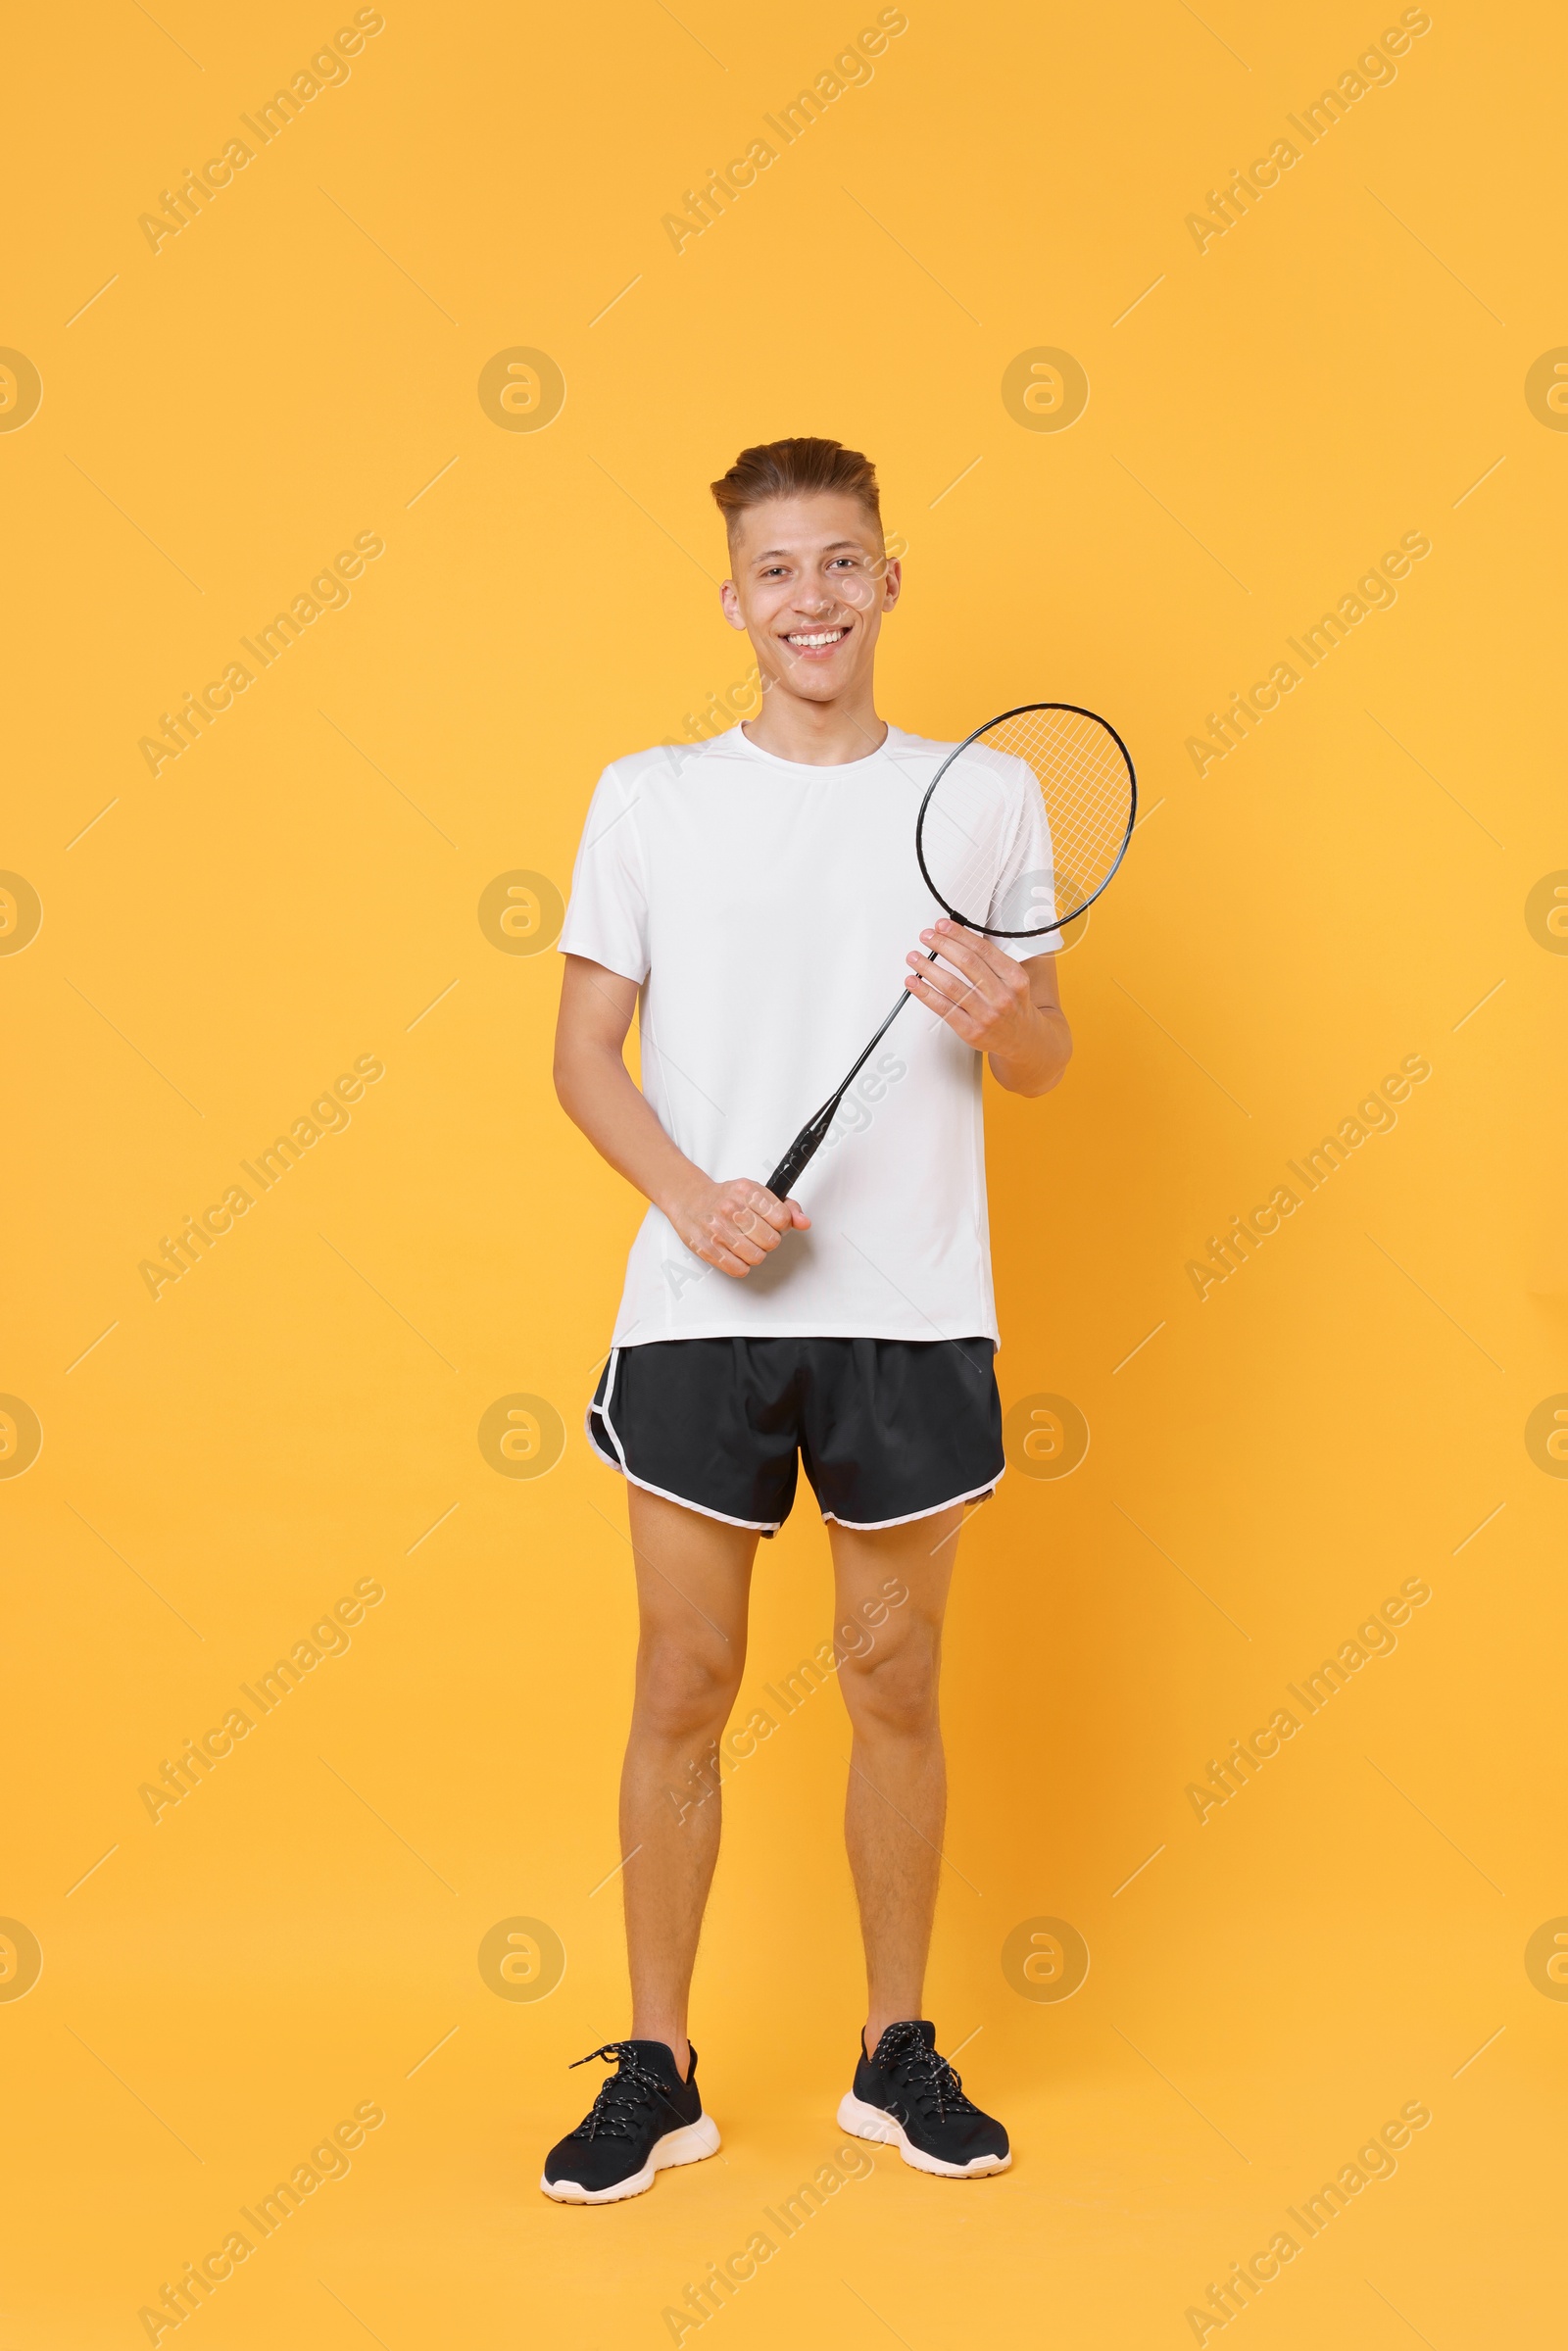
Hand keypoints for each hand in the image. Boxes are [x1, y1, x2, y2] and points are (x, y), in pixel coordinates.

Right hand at [666, 1176, 809, 1278]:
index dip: (782, 1225)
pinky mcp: (706, 1248)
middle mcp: (731, 1208)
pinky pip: (738, 1269)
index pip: (782, 1218)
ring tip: (747, 1243)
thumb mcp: (756, 1193)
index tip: (774, 1223)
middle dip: (769, 1241)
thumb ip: (785, 1207)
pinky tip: (737, 1254)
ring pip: (757, 1257)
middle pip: (771, 1240)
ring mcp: (717, 1229)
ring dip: (756, 1253)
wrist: (689, 1200)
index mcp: (746, 1191)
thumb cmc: (725, 1198)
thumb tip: (804, 1222)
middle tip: (759, 1235)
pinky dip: (742, 1265)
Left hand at [905, 920, 1036, 1056]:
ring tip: (915, 957)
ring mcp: (986, 1015)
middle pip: (966, 963)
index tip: (943, 926)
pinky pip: (943, 1008)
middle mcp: (1002, 996)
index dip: (959, 934)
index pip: (983, 949)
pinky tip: (914, 983)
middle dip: (942, 945)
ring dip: (928, 968)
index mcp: (1014, 977)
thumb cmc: (1013, 1005)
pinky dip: (925, 993)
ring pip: (951, 985)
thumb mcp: (1013, 979)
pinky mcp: (971, 1030)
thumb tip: (958, 939)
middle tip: (927, 936)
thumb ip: (990, 960)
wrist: (1022, 1038)